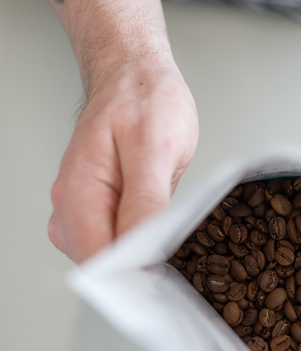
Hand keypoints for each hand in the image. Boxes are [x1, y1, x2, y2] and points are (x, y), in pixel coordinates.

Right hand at [48, 66, 198, 262]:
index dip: (131, 275)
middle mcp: (71, 206)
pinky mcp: (98, 209)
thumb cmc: (143, 100)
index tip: (164, 276)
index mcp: (79, 192)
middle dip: (138, 269)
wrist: (134, 73)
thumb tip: (141, 250)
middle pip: (101, 265)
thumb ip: (145, 202)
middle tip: (177, 256)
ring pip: (109, 257)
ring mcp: (82, 209)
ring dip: (140, 256)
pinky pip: (116, 241)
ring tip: (170, 233)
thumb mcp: (154, 148)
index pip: (97, 260)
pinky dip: (140, 243)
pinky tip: (159, 226)